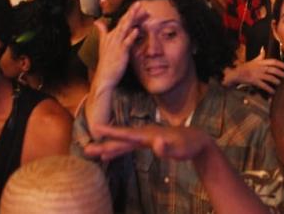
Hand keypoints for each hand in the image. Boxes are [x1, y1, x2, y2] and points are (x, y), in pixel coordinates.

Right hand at [85, 124, 210, 162]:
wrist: (196, 141)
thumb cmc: (187, 146)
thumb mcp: (178, 149)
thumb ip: (166, 147)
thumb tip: (156, 144)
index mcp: (148, 134)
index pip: (127, 134)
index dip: (112, 132)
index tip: (96, 127)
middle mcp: (144, 133)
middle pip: (121, 139)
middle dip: (104, 144)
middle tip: (87, 150)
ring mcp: (145, 137)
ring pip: (123, 143)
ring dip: (108, 147)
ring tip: (92, 152)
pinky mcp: (146, 142)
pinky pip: (128, 146)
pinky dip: (117, 150)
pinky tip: (108, 156)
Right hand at [92, 3, 147, 89]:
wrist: (104, 77)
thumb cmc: (106, 62)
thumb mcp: (103, 45)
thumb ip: (102, 32)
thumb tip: (97, 22)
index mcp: (110, 36)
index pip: (120, 21)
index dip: (128, 13)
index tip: (136, 5)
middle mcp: (112, 38)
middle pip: (123, 22)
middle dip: (131, 12)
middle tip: (139, 2)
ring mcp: (116, 45)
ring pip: (124, 28)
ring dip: (132, 18)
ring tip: (139, 10)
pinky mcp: (120, 53)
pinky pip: (126, 43)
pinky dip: (131, 36)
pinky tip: (137, 30)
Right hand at [225, 48, 283, 93]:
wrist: (236, 73)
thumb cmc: (245, 67)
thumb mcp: (253, 60)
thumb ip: (260, 56)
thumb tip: (263, 48)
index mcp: (261, 62)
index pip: (273, 61)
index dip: (281, 64)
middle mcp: (260, 68)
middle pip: (273, 70)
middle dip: (281, 73)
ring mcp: (257, 75)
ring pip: (270, 77)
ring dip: (276, 81)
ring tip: (281, 84)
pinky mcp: (254, 81)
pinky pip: (264, 85)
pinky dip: (269, 89)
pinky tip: (273, 92)